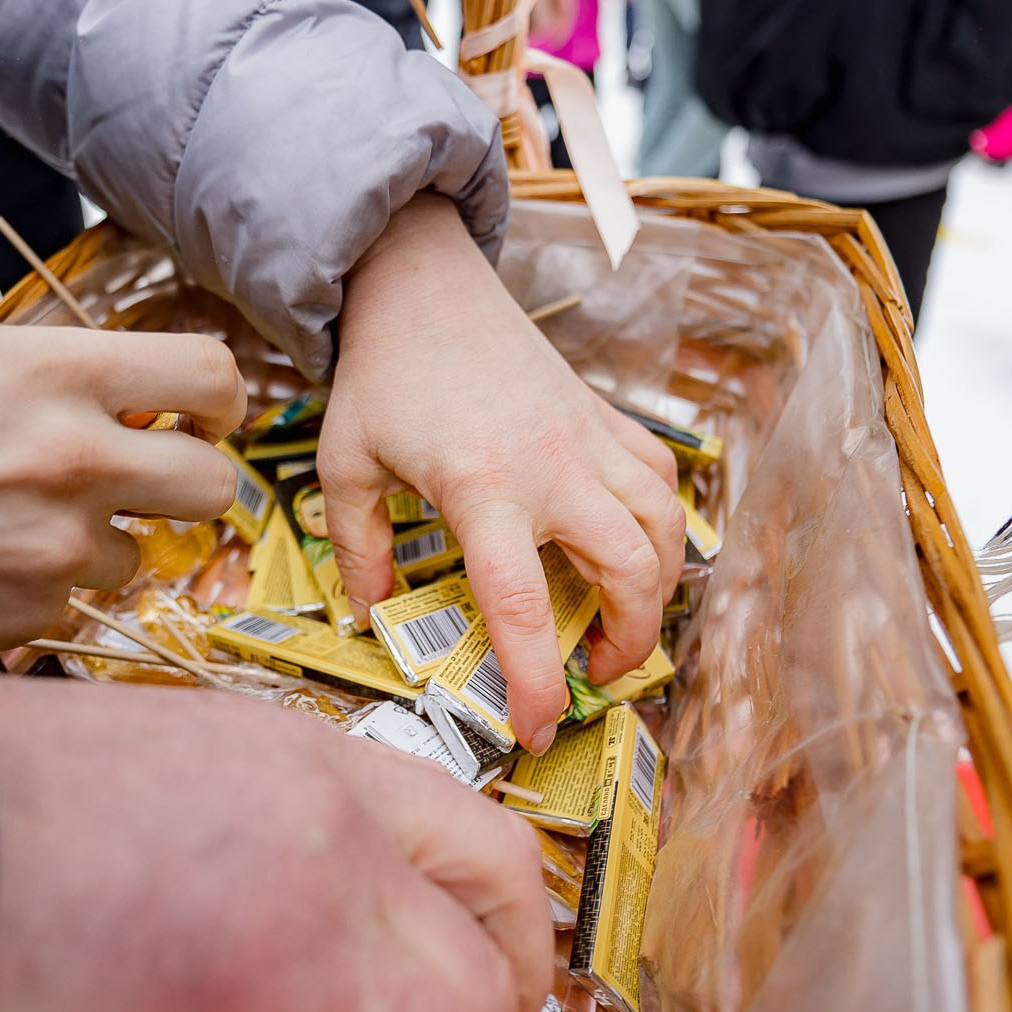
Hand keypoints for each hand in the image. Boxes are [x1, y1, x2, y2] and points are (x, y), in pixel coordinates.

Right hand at [0, 324, 245, 655]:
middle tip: (149, 479)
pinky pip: (73, 598)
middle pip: (214, 483)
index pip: (209, 374)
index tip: (201, 415)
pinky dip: (41, 585)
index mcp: (65, 373)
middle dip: (189, 482)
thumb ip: (60, 372)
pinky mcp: (34, 608)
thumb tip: (129, 400)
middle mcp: (81, 457)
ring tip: (19, 521)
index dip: (218, 400)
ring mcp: (62, 542)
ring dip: (96, 542)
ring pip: (139, 553)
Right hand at [0, 672, 552, 1011]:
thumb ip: (204, 852)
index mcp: (277, 749)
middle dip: (514, 986)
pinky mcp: (305, 972)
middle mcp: (327, 795)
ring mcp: (329, 876)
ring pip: (485, 992)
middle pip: (503, 882)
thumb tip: (215, 945)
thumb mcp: (112, 803)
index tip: (453, 986)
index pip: (442, 814)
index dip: (475, 912)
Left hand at [321, 195, 686, 750]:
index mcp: (483, 489)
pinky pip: (660, 481)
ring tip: (620, 621)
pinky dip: (662, 525)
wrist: (424, 285)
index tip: (537, 727)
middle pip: (632, 572)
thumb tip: (371, 615)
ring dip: (656, 588)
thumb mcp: (345, 466)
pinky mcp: (605, 418)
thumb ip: (358, 549)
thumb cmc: (384, 376)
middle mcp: (553, 468)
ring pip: (665, 528)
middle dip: (630, 641)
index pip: (524, 605)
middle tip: (593, 672)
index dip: (537, 680)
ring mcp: (589, 440)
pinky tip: (633, 549)